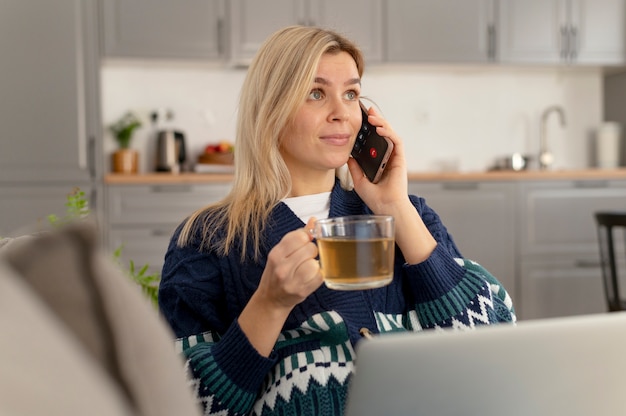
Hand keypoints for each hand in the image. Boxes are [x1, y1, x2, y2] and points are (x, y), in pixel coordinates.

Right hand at [239, 218, 322, 355]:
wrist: (271, 299)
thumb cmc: (277, 272)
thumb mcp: (281, 252)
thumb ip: (297, 236)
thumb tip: (314, 220)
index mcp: (276, 254)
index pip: (300, 236)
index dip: (306, 238)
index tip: (304, 243)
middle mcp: (281, 267)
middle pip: (310, 249)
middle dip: (312, 252)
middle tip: (305, 258)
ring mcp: (291, 281)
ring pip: (315, 263)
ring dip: (314, 265)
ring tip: (307, 268)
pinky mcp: (301, 292)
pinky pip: (319, 277)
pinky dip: (318, 275)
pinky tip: (310, 277)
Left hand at [347, 106, 408, 213]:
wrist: (386, 206)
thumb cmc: (376, 198)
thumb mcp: (359, 180)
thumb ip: (355, 167)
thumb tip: (348, 156)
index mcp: (379, 161)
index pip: (374, 140)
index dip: (369, 128)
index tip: (362, 119)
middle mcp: (388, 157)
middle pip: (383, 134)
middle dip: (376, 120)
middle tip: (368, 111)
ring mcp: (395, 157)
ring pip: (390, 134)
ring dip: (382, 123)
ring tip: (372, 117)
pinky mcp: (401, 159)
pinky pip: (396, 141)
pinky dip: (389, 132)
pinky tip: (380, 128)